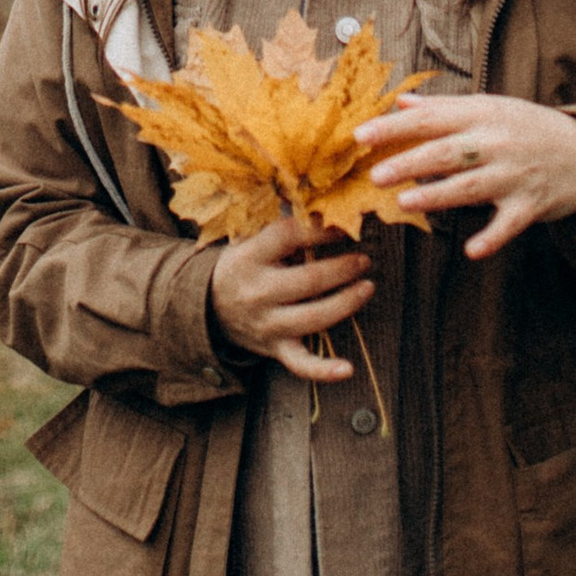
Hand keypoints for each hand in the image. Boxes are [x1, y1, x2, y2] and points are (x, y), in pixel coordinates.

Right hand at [206, 215, 373, 380]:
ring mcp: (268, 324)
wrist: (208, 306)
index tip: (343, 225)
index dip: (321, 230)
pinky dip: (324, 370)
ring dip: (346, 302)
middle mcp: (258, 292)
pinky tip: (347, 369)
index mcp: (250, 258)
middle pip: (309, 280)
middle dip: (342, 268)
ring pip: (313, 317)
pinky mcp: (276, 348)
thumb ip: (284, 227)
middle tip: (364, 259)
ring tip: (367, 286)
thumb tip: (324, 205)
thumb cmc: (242, 266)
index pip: (289, 238)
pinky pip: (300, 365)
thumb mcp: (251, 240)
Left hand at [355, 90, 575, 262]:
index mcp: (482, 114)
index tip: (360, 135)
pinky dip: (492, 237)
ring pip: (471, 185)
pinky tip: (471, 250)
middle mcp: (496, 142)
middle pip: (447, 152)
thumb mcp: (490, 108)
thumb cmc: (529, 128)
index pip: (430, 118)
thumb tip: (400, 101)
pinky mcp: (531, 205)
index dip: (394, 127)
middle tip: (375, 176)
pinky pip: (509, 224)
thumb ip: (444, 108)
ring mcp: (514, 174)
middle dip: (410, 162)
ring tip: (404, 203)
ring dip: (438, 195)